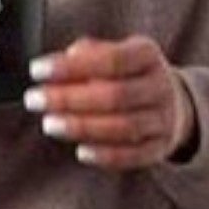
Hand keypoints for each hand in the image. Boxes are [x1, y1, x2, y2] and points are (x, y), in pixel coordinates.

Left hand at [22, 34, 198, 168]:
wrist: (173, 104)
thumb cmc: (128, 75)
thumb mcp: (115, 53)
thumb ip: (87, 55)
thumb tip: (58, 63)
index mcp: (147, 55)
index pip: (110, 60)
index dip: (71, 67)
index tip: (36, 70)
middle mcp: (160, 86)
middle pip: (115, 95)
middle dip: (69, 99)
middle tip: (34, 100)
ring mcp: (163, 119)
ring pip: (124, 127)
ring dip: (82, 127)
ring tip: (50, 124)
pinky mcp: (160, 148)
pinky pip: (133, 155)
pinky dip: (106, 155)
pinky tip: (80, 151)